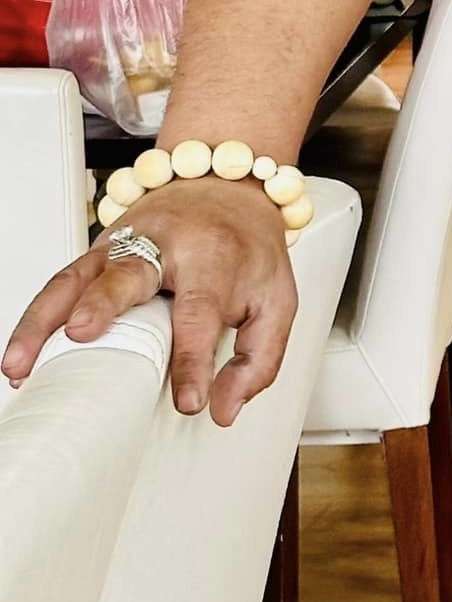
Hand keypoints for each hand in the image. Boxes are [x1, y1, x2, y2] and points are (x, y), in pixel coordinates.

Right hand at [3, 175, 298, 425]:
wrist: (228, 192)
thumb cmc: (248, 252)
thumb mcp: (277, 300)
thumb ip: (259, 358)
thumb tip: (225, 408)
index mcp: (217, 257)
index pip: (202, 311)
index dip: (194, 360)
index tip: (188, 401)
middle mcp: (167, 244)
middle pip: (131, 271)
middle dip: (104, 301)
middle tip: (84, 333)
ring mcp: (127, 244)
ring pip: (79, 277)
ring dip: (46, 319)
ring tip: (22, 364)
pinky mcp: (99, 251)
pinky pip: (62, 282)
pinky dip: (37, 317)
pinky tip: (22, 355)